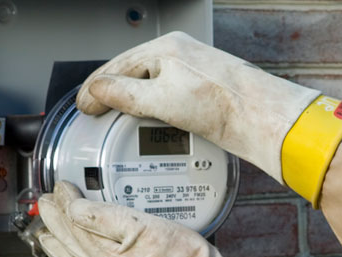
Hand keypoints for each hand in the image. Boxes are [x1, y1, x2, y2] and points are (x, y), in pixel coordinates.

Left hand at [36, 181, 281, 256]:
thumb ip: (103, 218)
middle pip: (70, 242)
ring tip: (47, 234)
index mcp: (105, 255)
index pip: (75, 222)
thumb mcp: (141, 226)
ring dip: (58, 244)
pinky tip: (78, 256)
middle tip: (43, 204)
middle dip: (53, 221)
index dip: (65, 202)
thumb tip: (73, 209)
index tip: (60, 187)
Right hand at [76, 31, 318, 183]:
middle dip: (111, 93)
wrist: (258, 117)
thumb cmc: (222, 104)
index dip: (96, 88)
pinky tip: (149, 124)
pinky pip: (166, 96)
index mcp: (166, 48)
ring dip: (131, 103)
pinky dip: (151, 109)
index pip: (117, 66)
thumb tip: (96, 90)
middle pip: (133, 74)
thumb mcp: (161, 99)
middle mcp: (179, 55)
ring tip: (117, 121)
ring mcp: (191, 72)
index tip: (83, 107)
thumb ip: (124, 94)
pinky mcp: (202, 92)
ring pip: (150, 85)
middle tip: (95, 114)